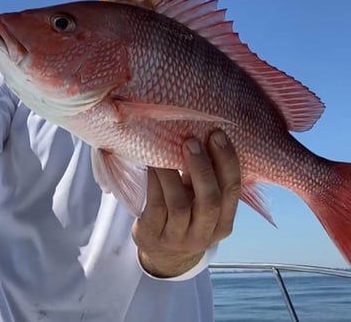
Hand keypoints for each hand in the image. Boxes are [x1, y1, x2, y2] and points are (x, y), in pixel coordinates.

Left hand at [132, 130, 239, 276]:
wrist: (162, 251)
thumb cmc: (187, 213)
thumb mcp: (202, 201)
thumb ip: (209, 178)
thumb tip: (206, 131)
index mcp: (223, 224)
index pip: (232, 191)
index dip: (227, 162)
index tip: (217, 134)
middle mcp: (204, 234)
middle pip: (210, 202)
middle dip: (202, 168)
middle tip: (191, 141)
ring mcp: (177, 238)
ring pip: (179, 205)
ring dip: (173, 172)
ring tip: (166, 149)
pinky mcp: (152, 235)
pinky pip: (154, 204)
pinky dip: (155, 181)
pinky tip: (152, 164)